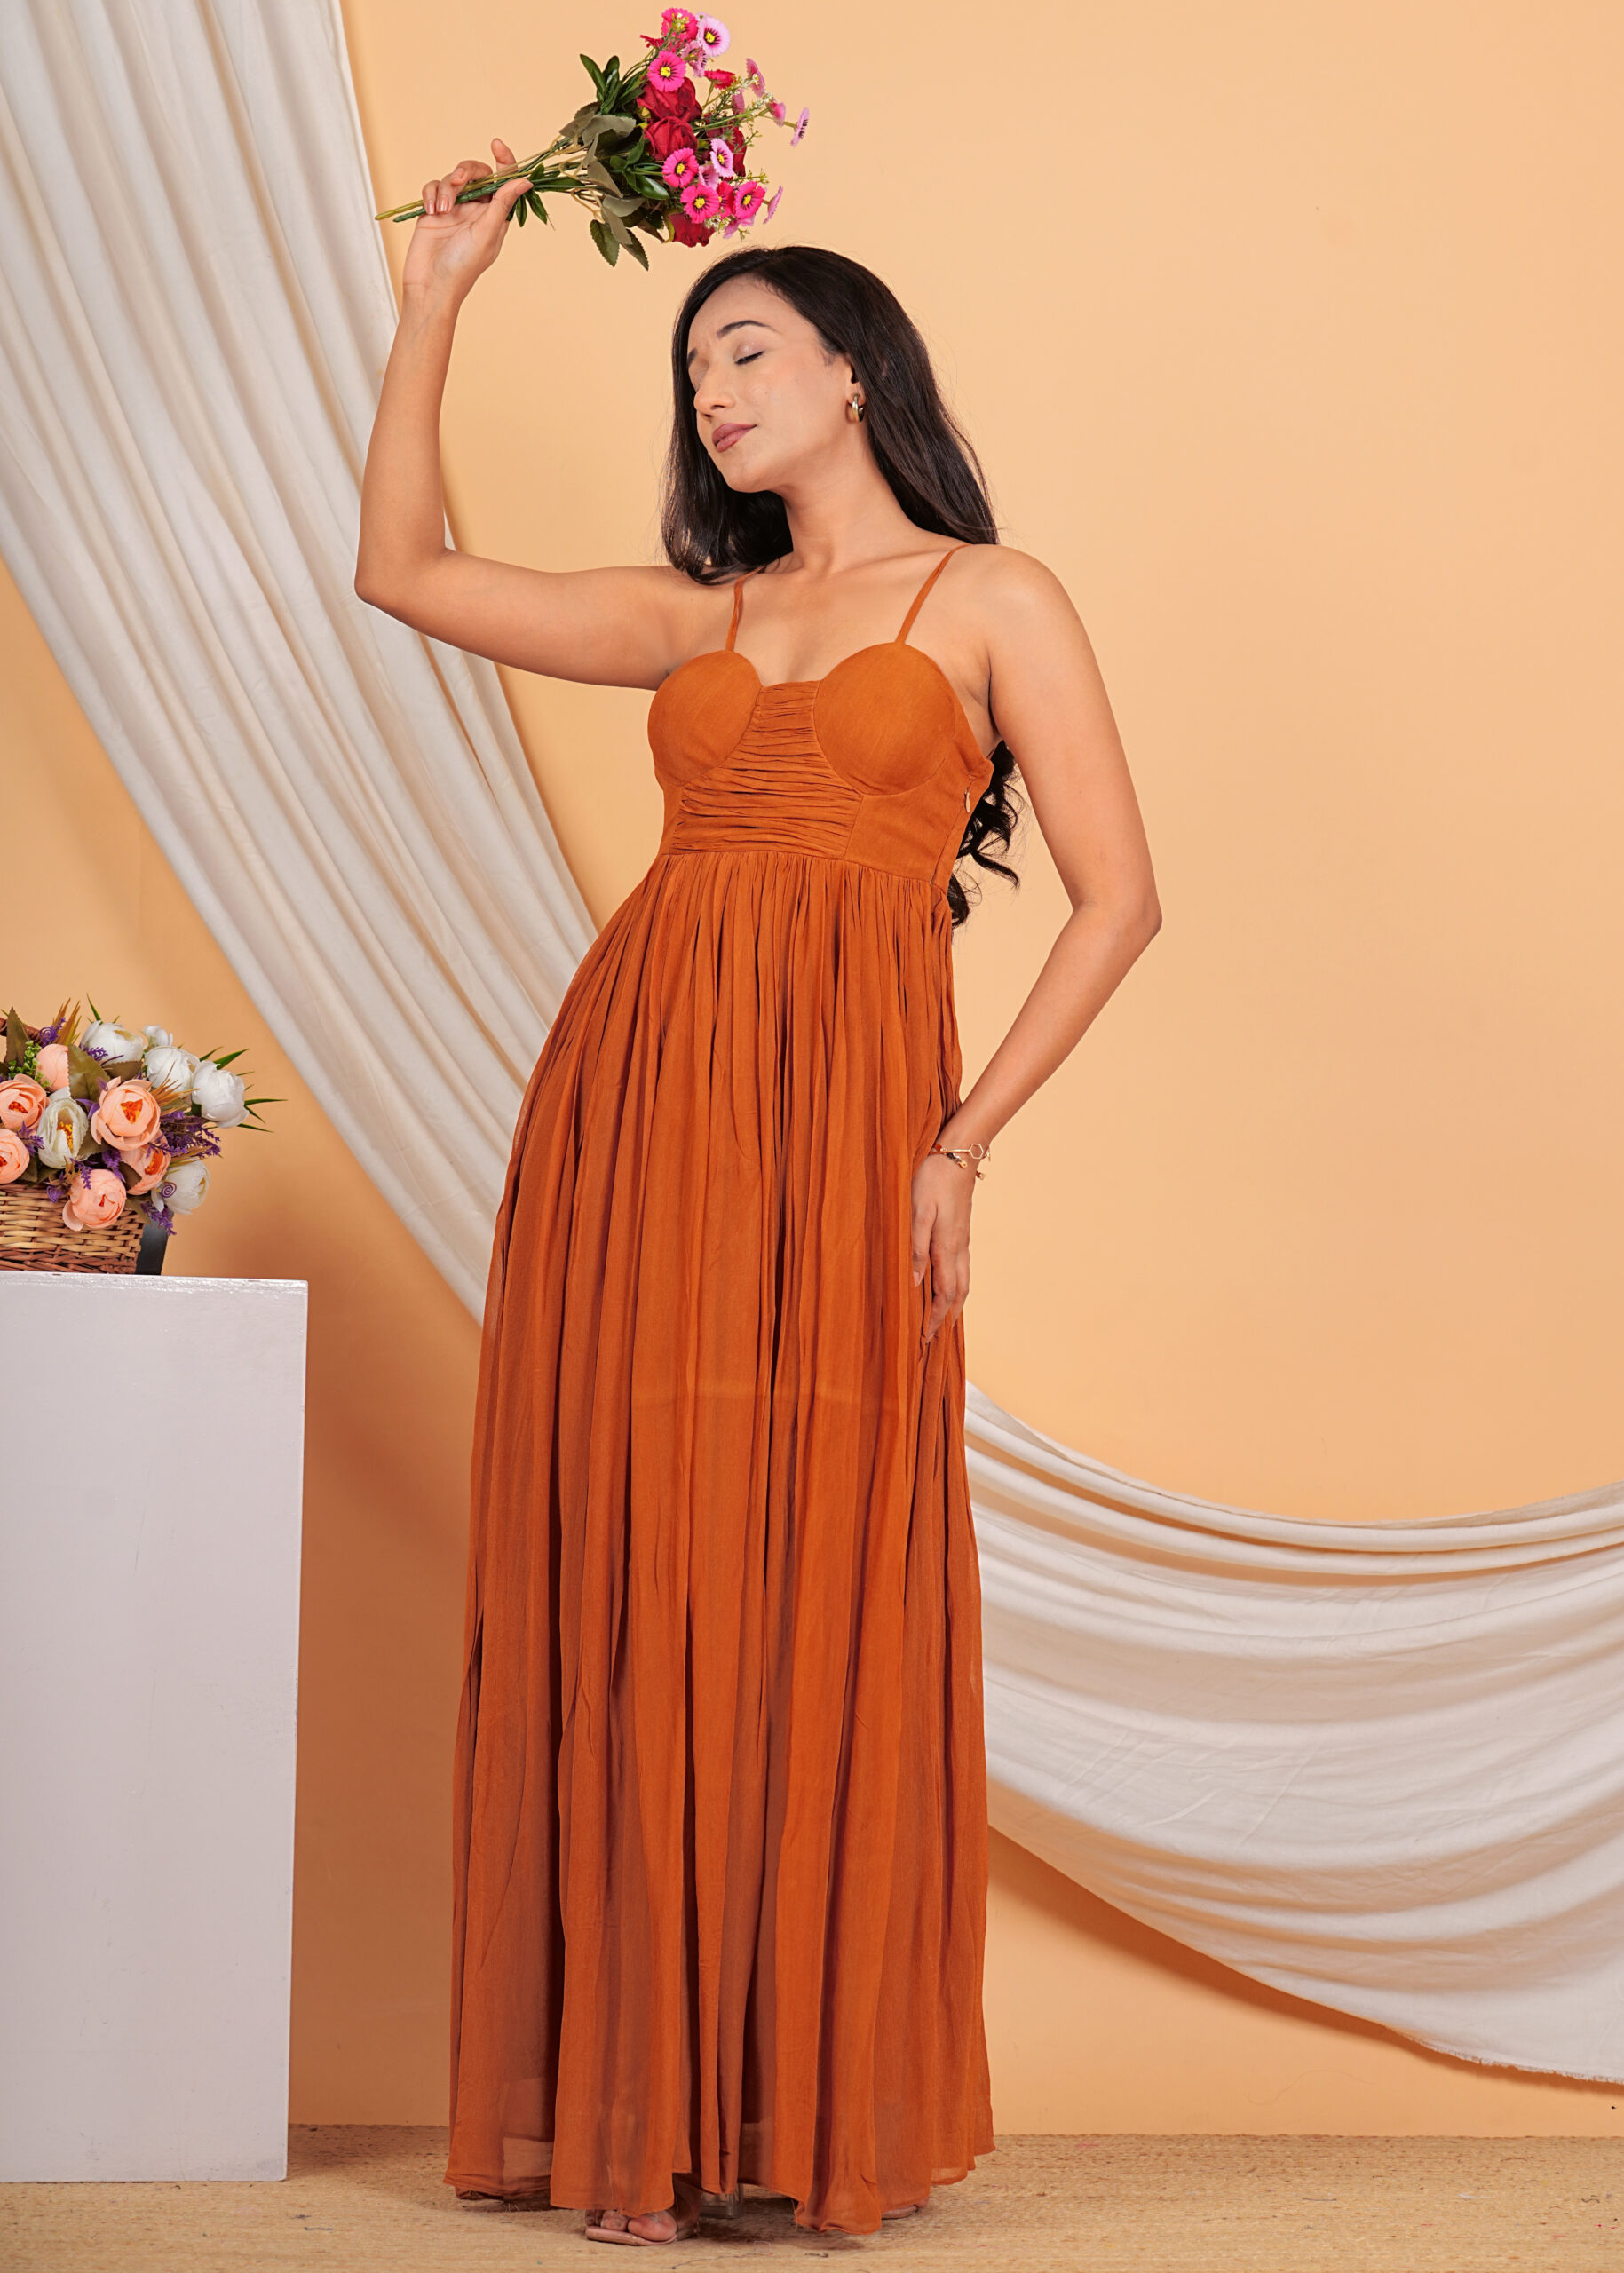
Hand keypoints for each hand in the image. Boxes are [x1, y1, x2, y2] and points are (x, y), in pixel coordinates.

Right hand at [400, 137, 531, 308]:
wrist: (431, 285)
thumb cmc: (463, 266)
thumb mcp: (487, 233)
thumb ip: (503, 204)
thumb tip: (525, 181)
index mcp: (496, 215)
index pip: (504, 181)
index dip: (504, 160)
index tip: (496, 144)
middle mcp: (477, 210)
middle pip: (476, 173)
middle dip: (466, 171)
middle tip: (458, 181)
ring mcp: (454, 209)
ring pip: (451, 179)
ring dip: (446, 188)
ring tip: (442, 209)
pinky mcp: (433, 210)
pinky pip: (432, 188)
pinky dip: (431, 195)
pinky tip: (432, 212)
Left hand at [911, 1153, 974, 1344]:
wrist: (958, 1153)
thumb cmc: (932, 1178)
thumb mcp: (916, 1211)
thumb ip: (914, 1248)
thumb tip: (913, 1283)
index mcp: (946, 1247)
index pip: (943, 1294)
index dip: (933, 1319)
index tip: (924, 1339)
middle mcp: (959, 1248)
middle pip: (958, 1293)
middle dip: (946, 1318)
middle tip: (934, 1338)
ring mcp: (963, 1240)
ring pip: (963, 1282)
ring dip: (954, 1304)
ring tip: (943, 1320)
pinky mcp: (962, 1231)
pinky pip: (962, 1268)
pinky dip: (956, 1286)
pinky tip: (948, 1285)